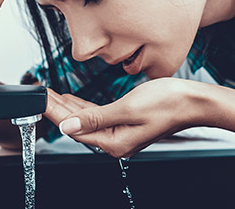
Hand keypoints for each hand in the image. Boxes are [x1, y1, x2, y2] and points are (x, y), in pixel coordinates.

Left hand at [47, 78, 208, 157]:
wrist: (194, 101)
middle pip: (78, 125)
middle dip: (57, 108)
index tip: (40, 98)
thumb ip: (96, 118)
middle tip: (40, 92)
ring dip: (68, 107)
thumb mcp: (128, 108)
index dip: (54, 112)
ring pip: (86, 120)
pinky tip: (74, 100)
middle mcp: (116, 142)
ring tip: (51, 94)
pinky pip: (98, 117)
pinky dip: (84, 107)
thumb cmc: (168, 103)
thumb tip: (68, 127)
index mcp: (114, 142)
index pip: (74, 128)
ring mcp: (121, 134)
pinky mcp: (127, 124)